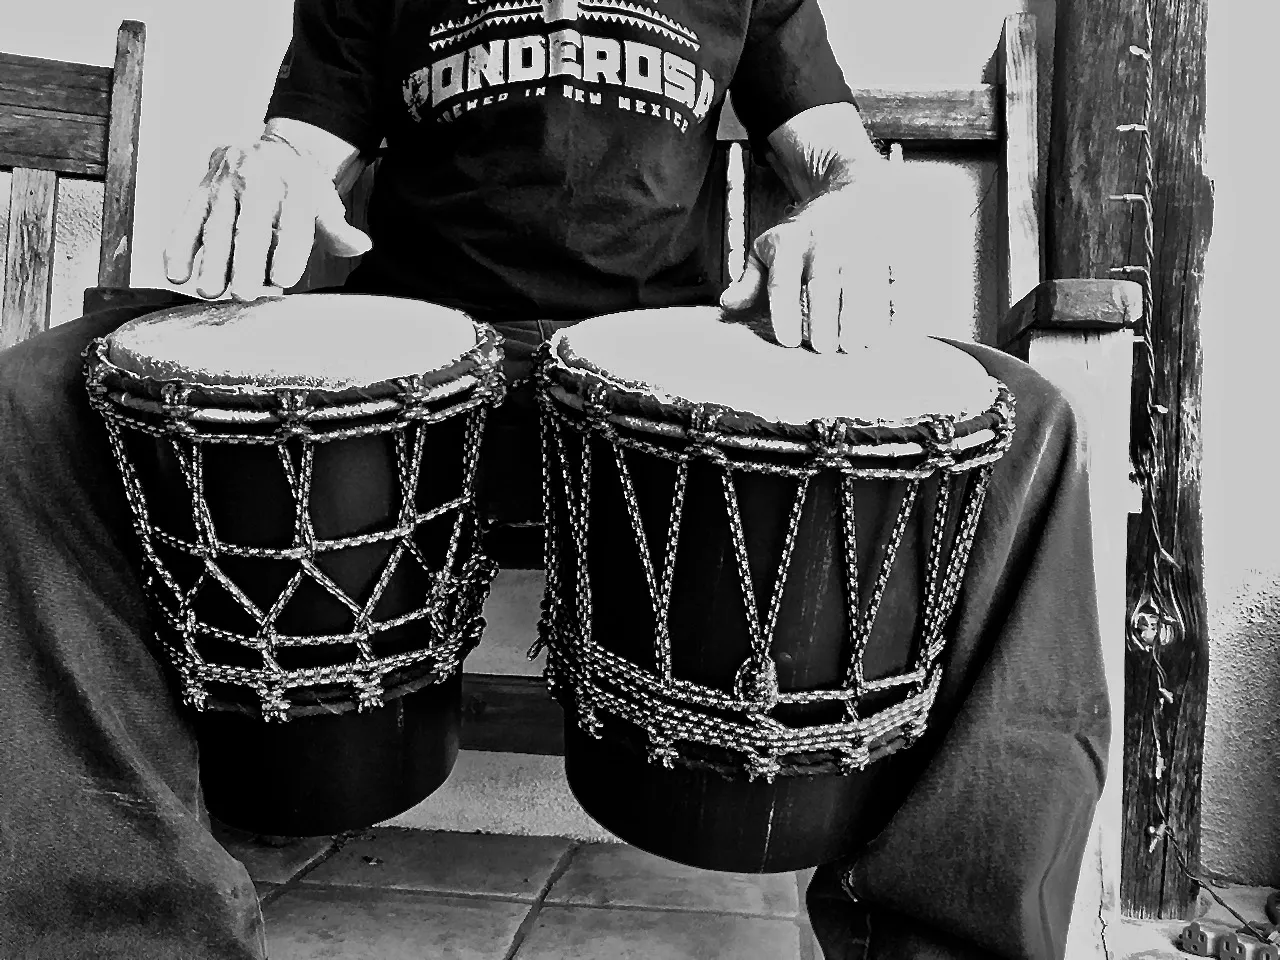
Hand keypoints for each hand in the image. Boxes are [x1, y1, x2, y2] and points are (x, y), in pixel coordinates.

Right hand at [163, 138, 371, 301]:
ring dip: (210, 260)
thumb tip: (360, 245)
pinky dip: (179, 247)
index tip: (282, 279)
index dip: (287, 250)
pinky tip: (176, 275)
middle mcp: (258, 180)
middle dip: (245, 261)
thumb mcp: (324, 202)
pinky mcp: (200, 191)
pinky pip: (187, 219)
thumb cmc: (300, 187)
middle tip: (242, 293)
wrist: (271, 148)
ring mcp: (226, 184)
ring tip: (209, 290)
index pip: (293, 222)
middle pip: (251, 226)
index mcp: (295, 185)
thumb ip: (337, 229)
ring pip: (216, 225)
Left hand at [719, 181, 891, 352]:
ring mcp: (861, 242)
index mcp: (791, 242)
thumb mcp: (771, 247)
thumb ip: (751, 279)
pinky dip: (892, 304)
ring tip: (856, 345)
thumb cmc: (806, 232)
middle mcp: (826, 240)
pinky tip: (887, 330)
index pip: (784, 279)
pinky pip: (893, 277)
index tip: (788, 341)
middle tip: (823, 348)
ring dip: (860, 316)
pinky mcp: (890, 246)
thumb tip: (728, 304)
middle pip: (824, 282)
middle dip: (824, 316)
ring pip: (862, 281)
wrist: (853, 188)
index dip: (785, 310)